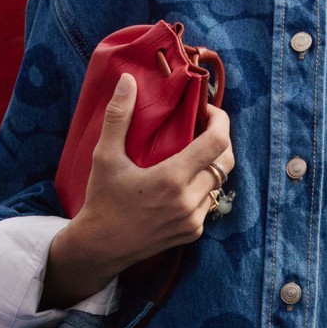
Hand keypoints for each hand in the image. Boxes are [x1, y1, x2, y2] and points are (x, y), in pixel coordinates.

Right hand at [43, 73, 234, 304]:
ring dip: (210, 166)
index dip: (220, 121)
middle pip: (225, 161)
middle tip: (202, 129)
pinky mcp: (193, 233)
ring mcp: (193, 220)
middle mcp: (188, 201)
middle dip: (219, 141)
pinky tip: (184, 181)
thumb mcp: (104, 157)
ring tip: (192, 153)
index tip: (207, 112)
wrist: (100, 247)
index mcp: (172, 179)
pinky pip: (209, 203)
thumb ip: (118, 117)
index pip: (218, 143)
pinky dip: (202, 188)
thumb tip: (127, 80)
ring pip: (219, 183)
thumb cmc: (102, 200)